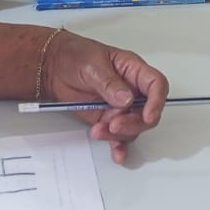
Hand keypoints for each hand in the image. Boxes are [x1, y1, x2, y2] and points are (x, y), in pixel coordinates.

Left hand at [41, 30, 168, 162]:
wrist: (53, 67)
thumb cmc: (75, 56)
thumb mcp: (92, 64)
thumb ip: (109, 83)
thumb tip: (127, 98)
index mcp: (133, 70)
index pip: (156, 85)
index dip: (156, 101)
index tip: (148, 115)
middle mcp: (132, 90)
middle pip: (147, 112)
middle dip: (133, 123)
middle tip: (114, 125)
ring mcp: (120, 107)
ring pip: (132, 128)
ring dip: (118, 135)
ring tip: (98, 130)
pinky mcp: (107, 119)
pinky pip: (119, 136)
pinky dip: (118, 146)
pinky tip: (116, 153)